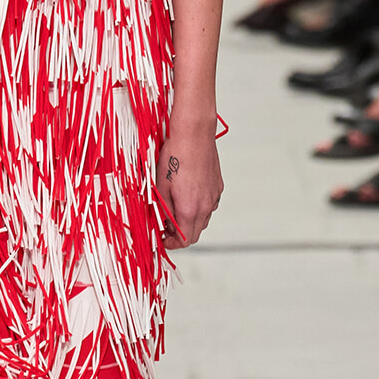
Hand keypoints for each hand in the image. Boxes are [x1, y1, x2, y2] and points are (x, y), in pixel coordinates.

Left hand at [157, 119, 222, 248]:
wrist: (193, 134)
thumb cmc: (174, 156)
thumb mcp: (160, 186)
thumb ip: (164, 210)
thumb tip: (163, 224)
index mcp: (190, 209)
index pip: (184, 240)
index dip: (171, 244)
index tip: (162, 239)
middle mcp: (206, 206)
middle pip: (195, 234)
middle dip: (180, 235)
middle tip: (165, 226)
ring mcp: (214, 196)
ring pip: (203, 220)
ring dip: (189, 221)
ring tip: (175, 209)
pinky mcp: (218, 186)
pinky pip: (209, 205)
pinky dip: (198, 208)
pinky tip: (187, 195)